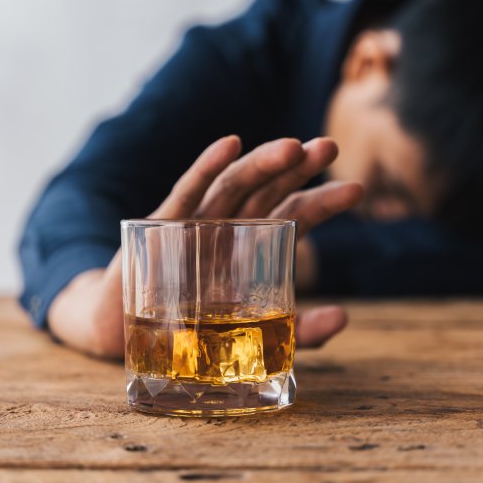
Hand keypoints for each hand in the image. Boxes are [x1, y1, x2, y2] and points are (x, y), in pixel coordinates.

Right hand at [48, 135, 362, 357]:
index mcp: (253, 247)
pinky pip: (187, 192)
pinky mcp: (162, 225)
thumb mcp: (254, 339)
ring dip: (262, 163)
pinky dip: (207, 167)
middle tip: (329, 147)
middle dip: (297, 167)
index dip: (322, 200)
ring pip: (234, 184)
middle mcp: (229, 227)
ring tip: (293, 147)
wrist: (126, 338)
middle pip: (268, 189)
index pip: (293, 214)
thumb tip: (344, 316)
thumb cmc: (192, 334)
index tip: (356, 190)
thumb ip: (298, 331)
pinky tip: (231, 144)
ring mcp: (196, 222)